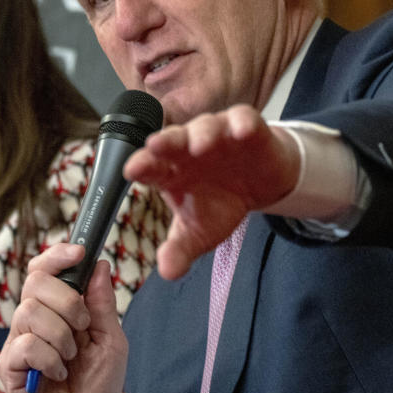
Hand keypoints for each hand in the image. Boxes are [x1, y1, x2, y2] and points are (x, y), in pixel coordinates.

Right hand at [0, 243, 126, 392]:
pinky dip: (50, 359)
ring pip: (29, 311)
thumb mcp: (110, 339)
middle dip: (67, 301)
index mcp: (54, 308)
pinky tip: (58, 372)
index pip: (44, 269)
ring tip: (70, 356)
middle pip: (35, 281)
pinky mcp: (9, 366)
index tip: (79, 252)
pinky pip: (26, 345)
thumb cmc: (97, 383)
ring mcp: (18, 341)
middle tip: (81, 326)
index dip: (57, 255)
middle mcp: (32, 320)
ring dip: (61, 335)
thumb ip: (102, 304)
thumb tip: (100, 265)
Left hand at [124, 104, 300, 279]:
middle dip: (165, 141)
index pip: (151, 166)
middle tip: (155, 145)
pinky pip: (243, 120)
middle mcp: (190, 147)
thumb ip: (181, 249)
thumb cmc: (222, 202)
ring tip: (200, 145)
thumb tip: (167, 272)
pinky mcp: (248, 128)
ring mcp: (218, 134)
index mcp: (171, 170)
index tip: (131, 170)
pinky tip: (240, 132)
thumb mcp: (201, 232)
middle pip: (173, 139)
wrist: (261, 184)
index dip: (141, 166)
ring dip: (202, 133)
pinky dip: (242, 124)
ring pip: (206, 126)